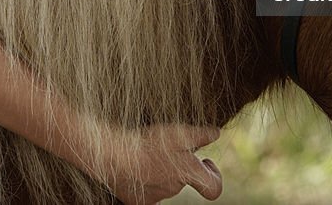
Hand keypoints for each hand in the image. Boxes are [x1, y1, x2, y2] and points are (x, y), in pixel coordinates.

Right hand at [100, 123, 222, 203]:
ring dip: (161, 170)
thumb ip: (200, 135)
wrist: (115, 157)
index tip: (204, 162)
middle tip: (167, 146)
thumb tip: (216, 133)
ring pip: (165, 184)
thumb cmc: (149, 144)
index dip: (214, 176)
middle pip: (185, 180)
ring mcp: (156, 197)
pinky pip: (147, 192)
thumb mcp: (179, 133)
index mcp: (189, 174)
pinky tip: (137, 168)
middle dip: (180, 164)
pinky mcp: (138, 200)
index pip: (214, 189)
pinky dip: (145, 182)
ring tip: (149, 152)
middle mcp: (175, 189)